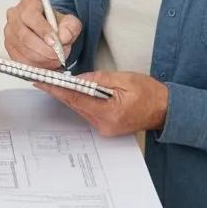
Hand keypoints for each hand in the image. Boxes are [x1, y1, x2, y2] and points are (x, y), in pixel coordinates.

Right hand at [4, 0, 82, 68]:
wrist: (49, 31)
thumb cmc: (55, 23)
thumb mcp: (69, 21)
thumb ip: (70, 27)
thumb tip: (64, 36)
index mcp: (28, 3)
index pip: (31, 16)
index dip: (43, 31)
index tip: (55, 42)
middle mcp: (14, 16)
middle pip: (25, 36)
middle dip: (44, 49)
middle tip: (58, 55)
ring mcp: (9, 32)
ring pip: (22, 49)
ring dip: (41, 58)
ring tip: (55, 59)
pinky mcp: (9, 46)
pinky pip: (20, 59)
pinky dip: (35, 64)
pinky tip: (46, 62)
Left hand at [36, 70, 167, 136]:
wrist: (165, 110)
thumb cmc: (149, 93)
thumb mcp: (124, 79)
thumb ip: (99, 79)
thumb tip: (79, 78)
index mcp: (110, 112)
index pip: (76, 98)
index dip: (57, 89)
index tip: (42, 82)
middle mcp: (104, 124)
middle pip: (74, 105)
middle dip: (58, 91)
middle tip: (41, 79)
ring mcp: (105, 128)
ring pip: (79, 108)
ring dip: (67, 96)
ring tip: (51, 83)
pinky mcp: (106, 127)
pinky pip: (86, 112)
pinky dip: (78, 101)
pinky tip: (71, 92)